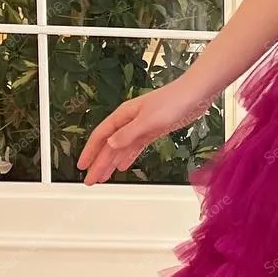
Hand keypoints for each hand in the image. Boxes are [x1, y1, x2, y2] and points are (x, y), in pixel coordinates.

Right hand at [77, 74, 215, 184]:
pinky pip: (135, 148)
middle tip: (90, 181)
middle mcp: (129, 122)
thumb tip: (110, 144)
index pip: (101, 136)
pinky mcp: (152, 132)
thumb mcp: (149, 120)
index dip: (90, 152)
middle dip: (99, 163)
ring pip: (121, 149)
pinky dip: (127, 157)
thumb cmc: (173, 102)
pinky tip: (122, 166)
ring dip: (110, 163)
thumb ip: (129, 133)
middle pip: (109, 146)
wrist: (195, 95)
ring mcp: (140, 127)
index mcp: (123, 116)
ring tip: (102, 178)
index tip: (82, 166)